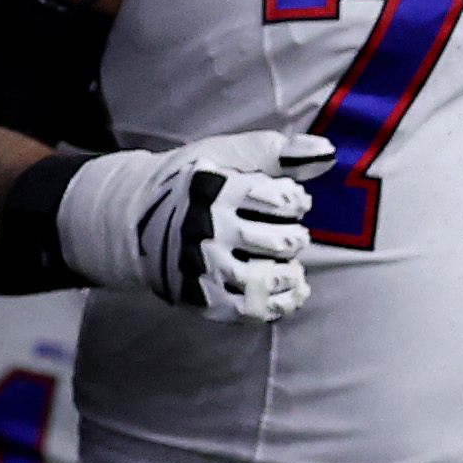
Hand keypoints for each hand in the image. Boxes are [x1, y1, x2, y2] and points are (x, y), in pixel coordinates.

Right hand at [60, 133, 330, 322]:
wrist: (135, 219)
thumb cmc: (196, 184)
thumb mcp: (230, 155)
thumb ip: (280, 152)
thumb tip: (328, 152)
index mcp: (212, 188)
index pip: (278, 201)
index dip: (295, 202)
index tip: (290, 203)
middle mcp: (204, 228)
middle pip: (278, 242)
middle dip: (295, 239)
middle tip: (291, 236)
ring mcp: (199, 266)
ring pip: (264, 280)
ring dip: (289, 275)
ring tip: (289, 267)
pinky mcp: (199, 296)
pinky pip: (249, 310)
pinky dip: (279, 304)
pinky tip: (289, 292)